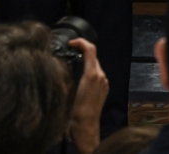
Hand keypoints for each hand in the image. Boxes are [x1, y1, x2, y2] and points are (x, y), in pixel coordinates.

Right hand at [66, 38, 108, 153]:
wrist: (86, 127)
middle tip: (69, 53)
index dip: (81, 42)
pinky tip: (79, 79)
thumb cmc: (74, 113)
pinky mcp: (105, 88)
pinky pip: (97, 74)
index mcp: (92, 75)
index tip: (71, 43)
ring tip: (72, 66)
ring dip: (85, 63)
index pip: (90, 50)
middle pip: (93, 57)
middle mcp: (101, 76)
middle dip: (81, 53)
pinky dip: (89, 72)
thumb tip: (63, 65)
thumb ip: (68, 76)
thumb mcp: (67, 92)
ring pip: (95, 66)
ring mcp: (105, 82)